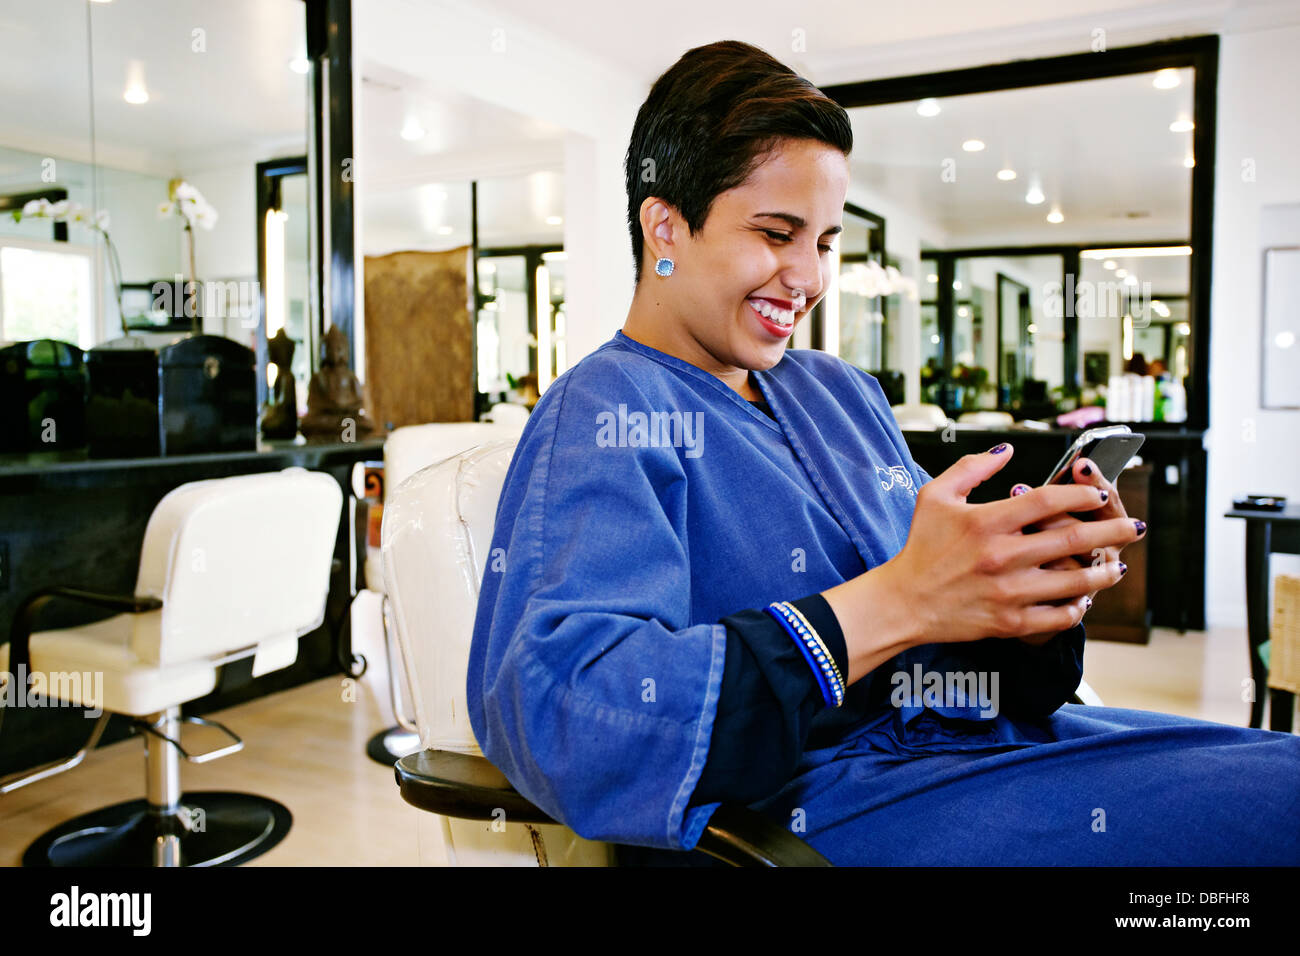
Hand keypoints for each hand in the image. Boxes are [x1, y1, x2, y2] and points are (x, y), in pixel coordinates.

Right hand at [879, 442, 1140, 647]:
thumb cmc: (920, 546)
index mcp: (987, 521)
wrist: (903, 601)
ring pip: (1074, 582)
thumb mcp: (936, 496)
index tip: (1100, 496)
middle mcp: (1002, 555)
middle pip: (1074, 540)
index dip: (1082, 495)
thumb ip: (972, 467)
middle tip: (1136, 528)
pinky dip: (1077, 609)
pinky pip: (1057, 617)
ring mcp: (1008, 591)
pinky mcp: (1009, 622)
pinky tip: (1084, 600)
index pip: (1049, 501)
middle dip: (1113, 532)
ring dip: (1103, 574)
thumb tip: (1008, 450)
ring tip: (1117, 567)